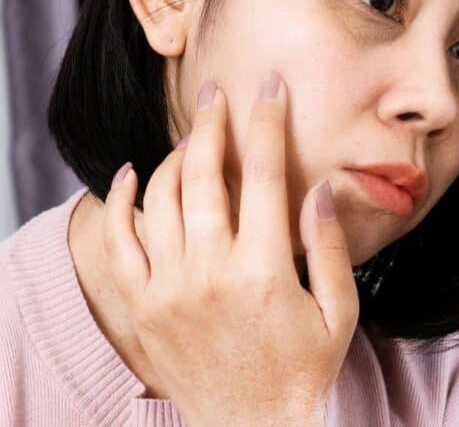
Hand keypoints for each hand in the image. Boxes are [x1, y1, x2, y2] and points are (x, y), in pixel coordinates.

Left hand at [101, 73, 358, 426]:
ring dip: (176, 155)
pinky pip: (118, 241)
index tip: (269, 87)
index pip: (265, 175)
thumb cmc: (302, 371)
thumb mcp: (339, 312)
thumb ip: (330, 247)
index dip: (268, 122)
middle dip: (213, 122)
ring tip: (192, 135)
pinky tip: (132, 173)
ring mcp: (168, 290)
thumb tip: (321, 188)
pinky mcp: (141, 307)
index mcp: (265, 271)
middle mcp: (210, 273)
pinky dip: (121, 200)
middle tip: (218, 93)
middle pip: (205, 174)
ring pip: (161, 198)